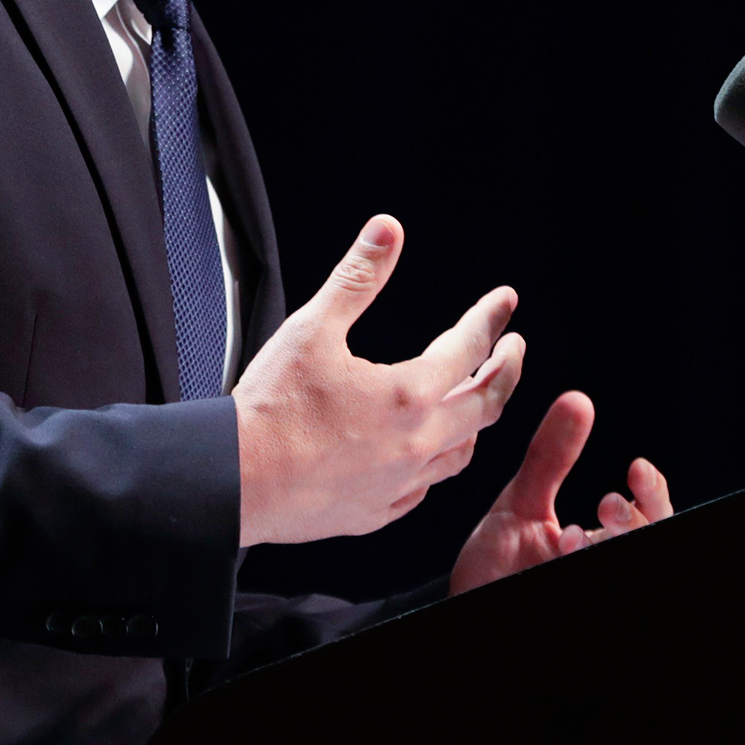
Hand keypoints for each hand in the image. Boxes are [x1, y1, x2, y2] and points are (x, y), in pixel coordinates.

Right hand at [234, 215, 524, 545]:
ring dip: (476, 421)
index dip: (489, 318)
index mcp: (408, 395)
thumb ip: (358, 277)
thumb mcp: (313, 328)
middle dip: (505, 371)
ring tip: (475, 400)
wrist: (232, 481)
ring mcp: (397, 483)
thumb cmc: (270, 410)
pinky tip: (426, 457)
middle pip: (485, 405)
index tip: (503, 302)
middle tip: (511, 349)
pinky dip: (436, 465)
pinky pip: (424, 490)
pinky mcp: (373, 512)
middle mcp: (415, 444)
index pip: (468, 348)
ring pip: (461, 454)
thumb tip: (388, 232)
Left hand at [448, 390, 672, 594]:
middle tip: (606, 506)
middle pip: (650, 536)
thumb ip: (550, 458)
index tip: (635, 468)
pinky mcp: (566, 596)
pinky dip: (583, 563)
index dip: (653, 492)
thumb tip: (577, 400)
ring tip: (571, 538)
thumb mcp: (521, 504)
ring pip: (625, 559)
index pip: (649, 515)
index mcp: (598, 540)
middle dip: (636, 522)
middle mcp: (599, 560)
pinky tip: (559, 555)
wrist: (458, 608)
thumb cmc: (493, 569)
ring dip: (609, 545)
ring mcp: (585, 578)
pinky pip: (593, 578)